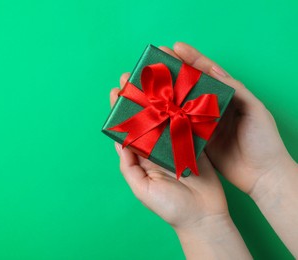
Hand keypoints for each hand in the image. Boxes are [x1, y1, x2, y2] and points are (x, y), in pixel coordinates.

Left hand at [109, 53, 227, 228]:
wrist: (204, 218)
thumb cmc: (171, 208)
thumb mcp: (142, 190)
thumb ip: (129, 166)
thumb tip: (119, 142)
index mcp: (142, 158)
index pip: (128, 129)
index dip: (121, 110)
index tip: (117, 90)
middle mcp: (157, 148)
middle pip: (146, 117)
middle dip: (138, 97)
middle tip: (133, 76)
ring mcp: (176, 144)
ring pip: (165, 115)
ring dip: (159, 97)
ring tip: (154, 78)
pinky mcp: (195, 143)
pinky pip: (187, 122)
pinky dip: (182, 107)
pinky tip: (178, 91)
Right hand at [166, 42, 296, 198]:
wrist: (262, 175)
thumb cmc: (264, 140)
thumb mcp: (254, 109)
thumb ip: (236, 90)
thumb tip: (214, 71)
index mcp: (225, 96)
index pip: (206, 72)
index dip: (191, 59)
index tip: (174, 48)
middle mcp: (210, 107)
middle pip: (188, 87)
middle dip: (171, 73)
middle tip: (154, 65)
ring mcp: (201, 124)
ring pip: (179, 106)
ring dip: (164, 96)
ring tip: (148, 86)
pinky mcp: (195, 141)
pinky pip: (178, 127)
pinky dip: (166, 120)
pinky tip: (154, 113)